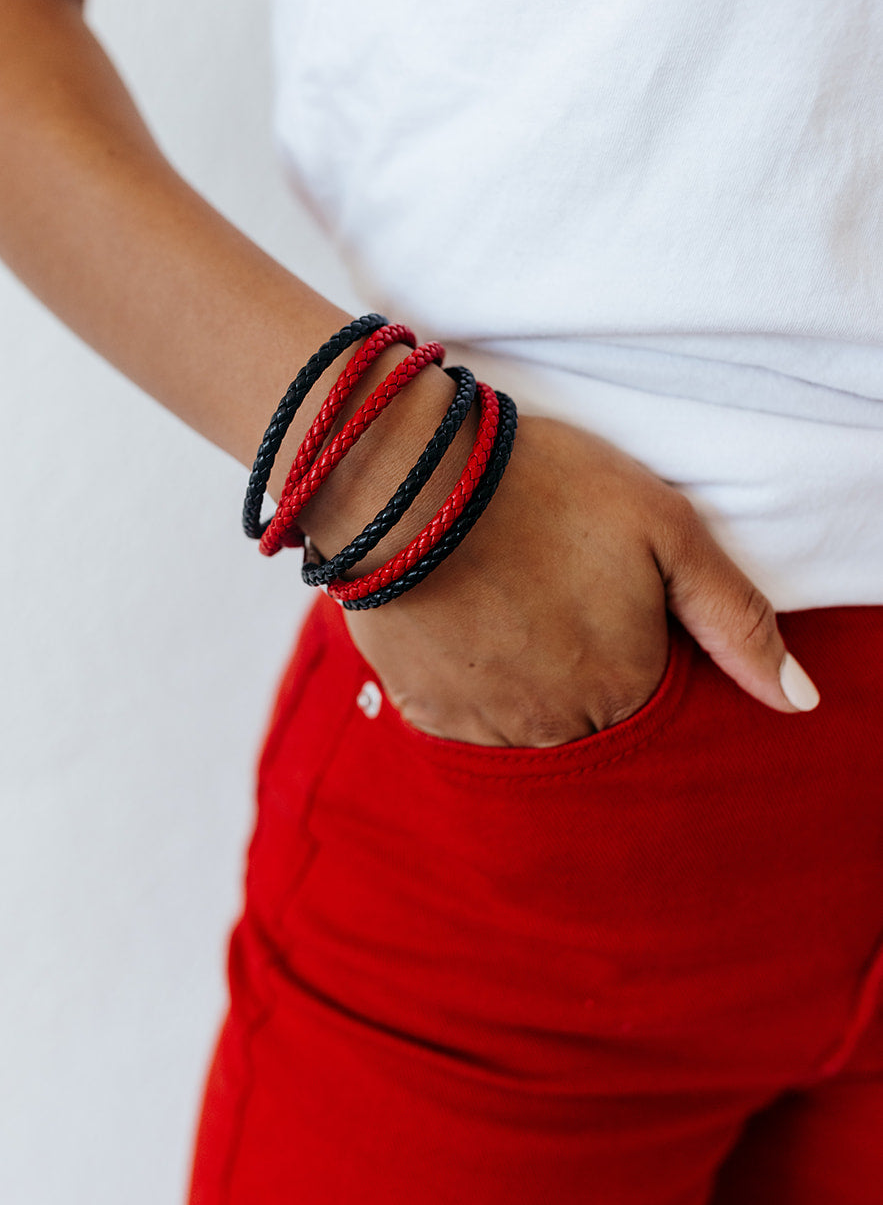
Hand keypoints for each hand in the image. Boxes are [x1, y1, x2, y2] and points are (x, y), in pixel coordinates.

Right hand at [342, 415, 819, 746]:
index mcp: (629, 686)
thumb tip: (797, 700)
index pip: (653, 698)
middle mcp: (562, 726)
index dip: (631, 640)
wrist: (407, 478)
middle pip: (591, 718)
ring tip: (506, 601)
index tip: (601, 591)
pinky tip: (467, 624)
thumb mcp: (666, 527)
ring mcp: (489, 727)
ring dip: (526, 680)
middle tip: (547, 591)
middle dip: (579, 666)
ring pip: (529, 726)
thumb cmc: (543, 487)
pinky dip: (470, 683)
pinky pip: (464, 722)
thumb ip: (737, 617)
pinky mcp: (425, 713)